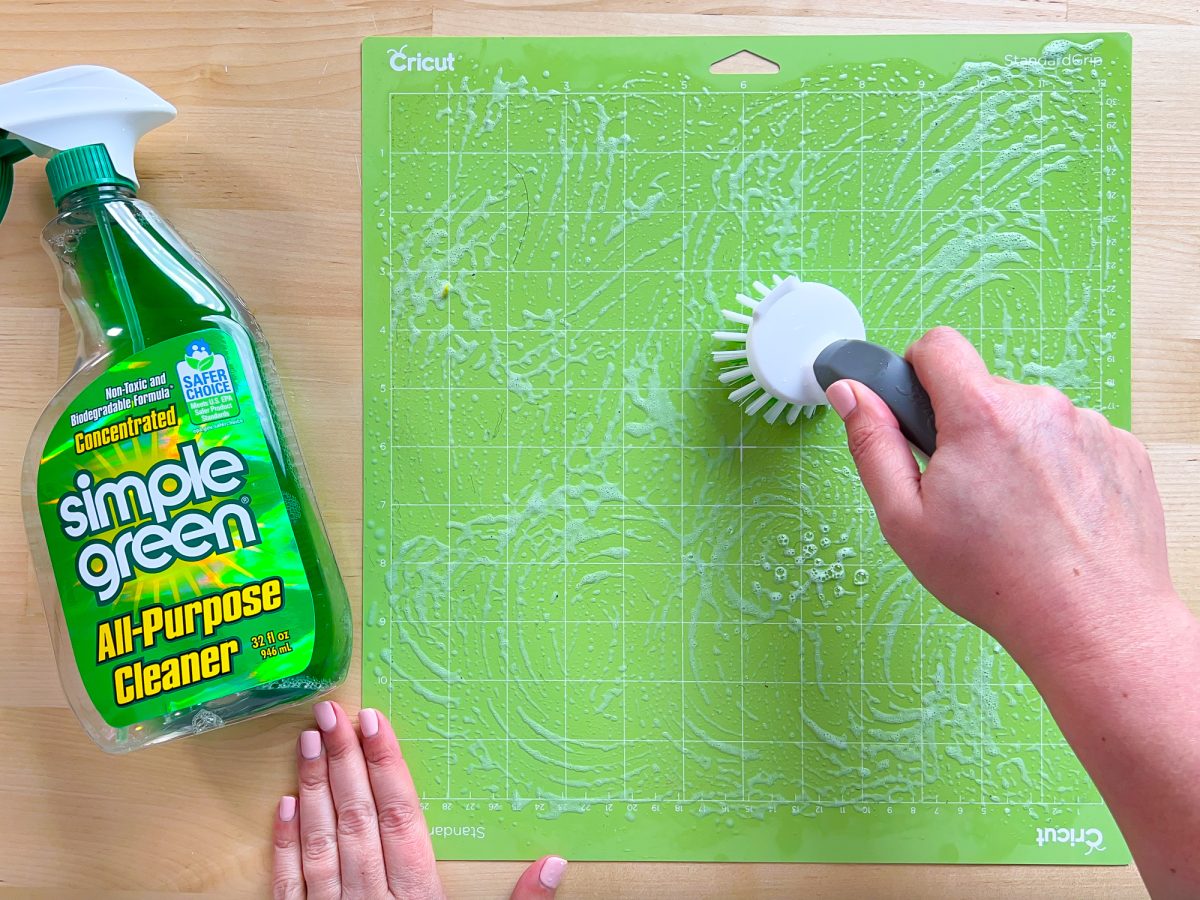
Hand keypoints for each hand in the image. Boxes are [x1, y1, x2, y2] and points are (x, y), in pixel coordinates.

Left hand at [272, 701, 566, 898]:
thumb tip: (554, 863)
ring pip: (319, 844)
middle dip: (343, 762)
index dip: (387, 767)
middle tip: (332, 712)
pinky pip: (288, 888)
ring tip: (306, 741)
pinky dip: (284, 846)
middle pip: (358, 820)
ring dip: (311, 789)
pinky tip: (283, 808)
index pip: (402, 818)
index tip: (375, 723)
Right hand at [824, 326, 1177, 659]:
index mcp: (981, 414)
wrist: (1092, 622)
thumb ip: (872, 444)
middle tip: (966, 492)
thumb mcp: (904, 519)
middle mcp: (1041, 406)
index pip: (938, 345)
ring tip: (1016, 513)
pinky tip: (1053, 516)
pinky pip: (1074, 440)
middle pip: (985, 390)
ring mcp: (1089, 426)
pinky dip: (1058, 468)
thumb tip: (850, 393)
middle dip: (967, 428)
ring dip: (1015, 449)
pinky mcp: (1123, 450)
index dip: (917, 372)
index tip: (918, 411)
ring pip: (1030, 417)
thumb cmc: (996, 580)